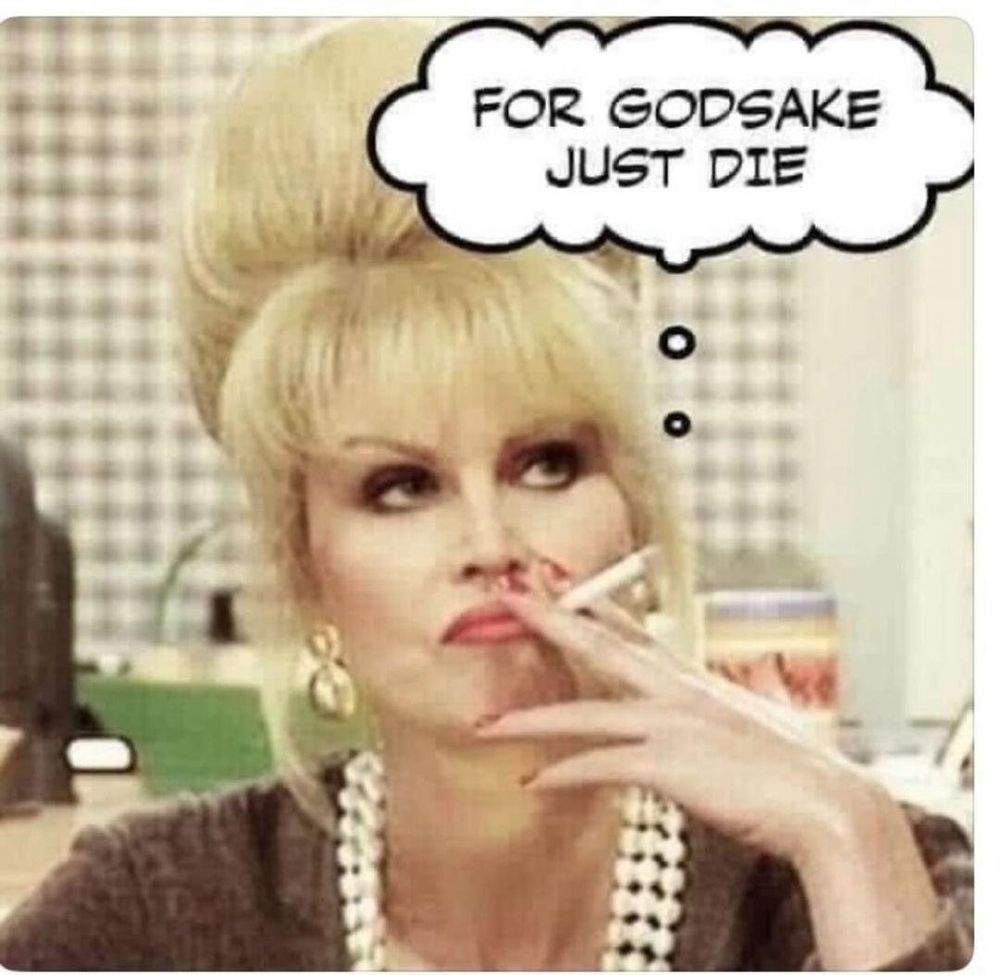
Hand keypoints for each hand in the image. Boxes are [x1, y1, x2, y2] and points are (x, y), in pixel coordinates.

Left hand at [474, 585, 880, 868]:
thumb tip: (753, 679)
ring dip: (529, 718)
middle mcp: (675, 690)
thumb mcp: (762, 717)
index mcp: (693, 677)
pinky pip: (600, 765)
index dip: (591, 601)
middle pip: (598, 642)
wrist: (830, 803)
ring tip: (485, 723)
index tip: (558, 576)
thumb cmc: (797, 767)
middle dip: (548, 615)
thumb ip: (742, 697)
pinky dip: (564, 772)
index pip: (632, 628)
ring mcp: (670, 723)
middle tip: (507, 590)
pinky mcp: (668, 764)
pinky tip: (533, 780)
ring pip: (584, 711)